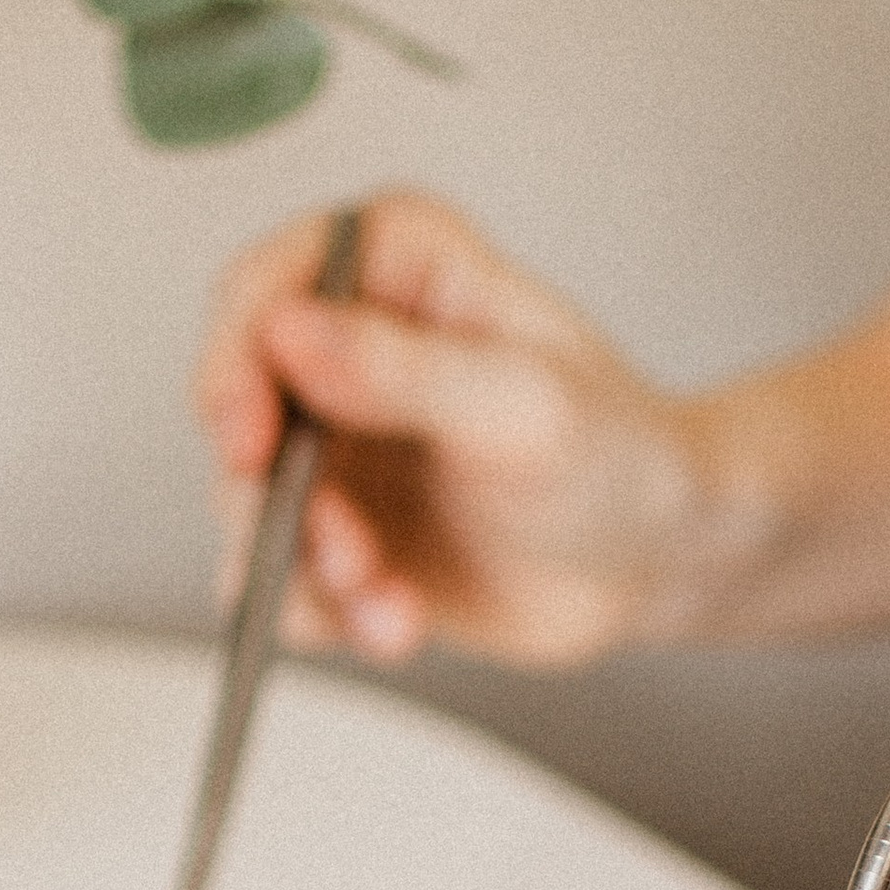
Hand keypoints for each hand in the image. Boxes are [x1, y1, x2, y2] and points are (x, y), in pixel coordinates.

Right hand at [193, 191, 712, 665]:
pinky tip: (395, 623)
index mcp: (391, 266)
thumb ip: (403, 371)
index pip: (264, 289)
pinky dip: (327, 615)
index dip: (235, 363)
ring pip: (252, 509)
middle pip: (236, 411)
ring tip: (387, 601)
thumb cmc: (616, 454)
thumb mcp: (520, 405)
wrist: (653, 560)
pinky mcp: (336, 531)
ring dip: (308, 572)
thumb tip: (289, 335)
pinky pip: (285, 579)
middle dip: (276, 499)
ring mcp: (336, 445)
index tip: (247, 439)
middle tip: (338, 548)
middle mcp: (345, 348)